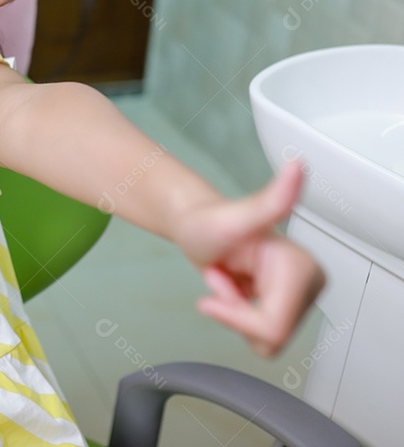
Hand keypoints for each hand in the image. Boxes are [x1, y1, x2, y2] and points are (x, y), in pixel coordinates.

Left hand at [173, 162, 324, 356]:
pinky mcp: (290, 304)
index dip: (235, 315)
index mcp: (303, 269)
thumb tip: (298, 167)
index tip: (219, 280)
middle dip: (237, 313)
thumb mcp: (232, 218)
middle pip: (271, 338)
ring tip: (230, 279)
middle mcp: (311, 283)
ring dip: (237, 314)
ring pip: (266, 340)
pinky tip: (235, 287)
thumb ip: (268, 200)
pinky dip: (240, 316)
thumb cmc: (208, 222)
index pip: (272, 328)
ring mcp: (301, 296)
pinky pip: (261, 335)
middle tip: (225, 276)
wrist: (197, 226)